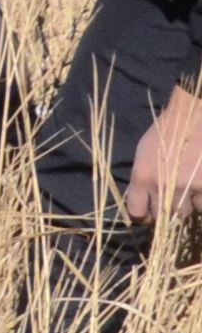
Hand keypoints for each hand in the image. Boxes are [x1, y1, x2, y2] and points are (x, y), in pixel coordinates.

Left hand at [129, 90, 201, 223]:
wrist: (193, 115)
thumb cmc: (168, 129)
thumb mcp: (144, 152)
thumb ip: (143, 177)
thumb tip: (144, 198)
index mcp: (142, 177)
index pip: (136, 212)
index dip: (143, 217)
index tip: (149, 217)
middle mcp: (163, 186)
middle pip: (164, 217)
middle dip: (168, 214)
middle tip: (174, 204)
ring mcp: (187, 186)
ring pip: (187, 212)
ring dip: (189, 205)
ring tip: (191, 190)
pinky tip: (201, 184)